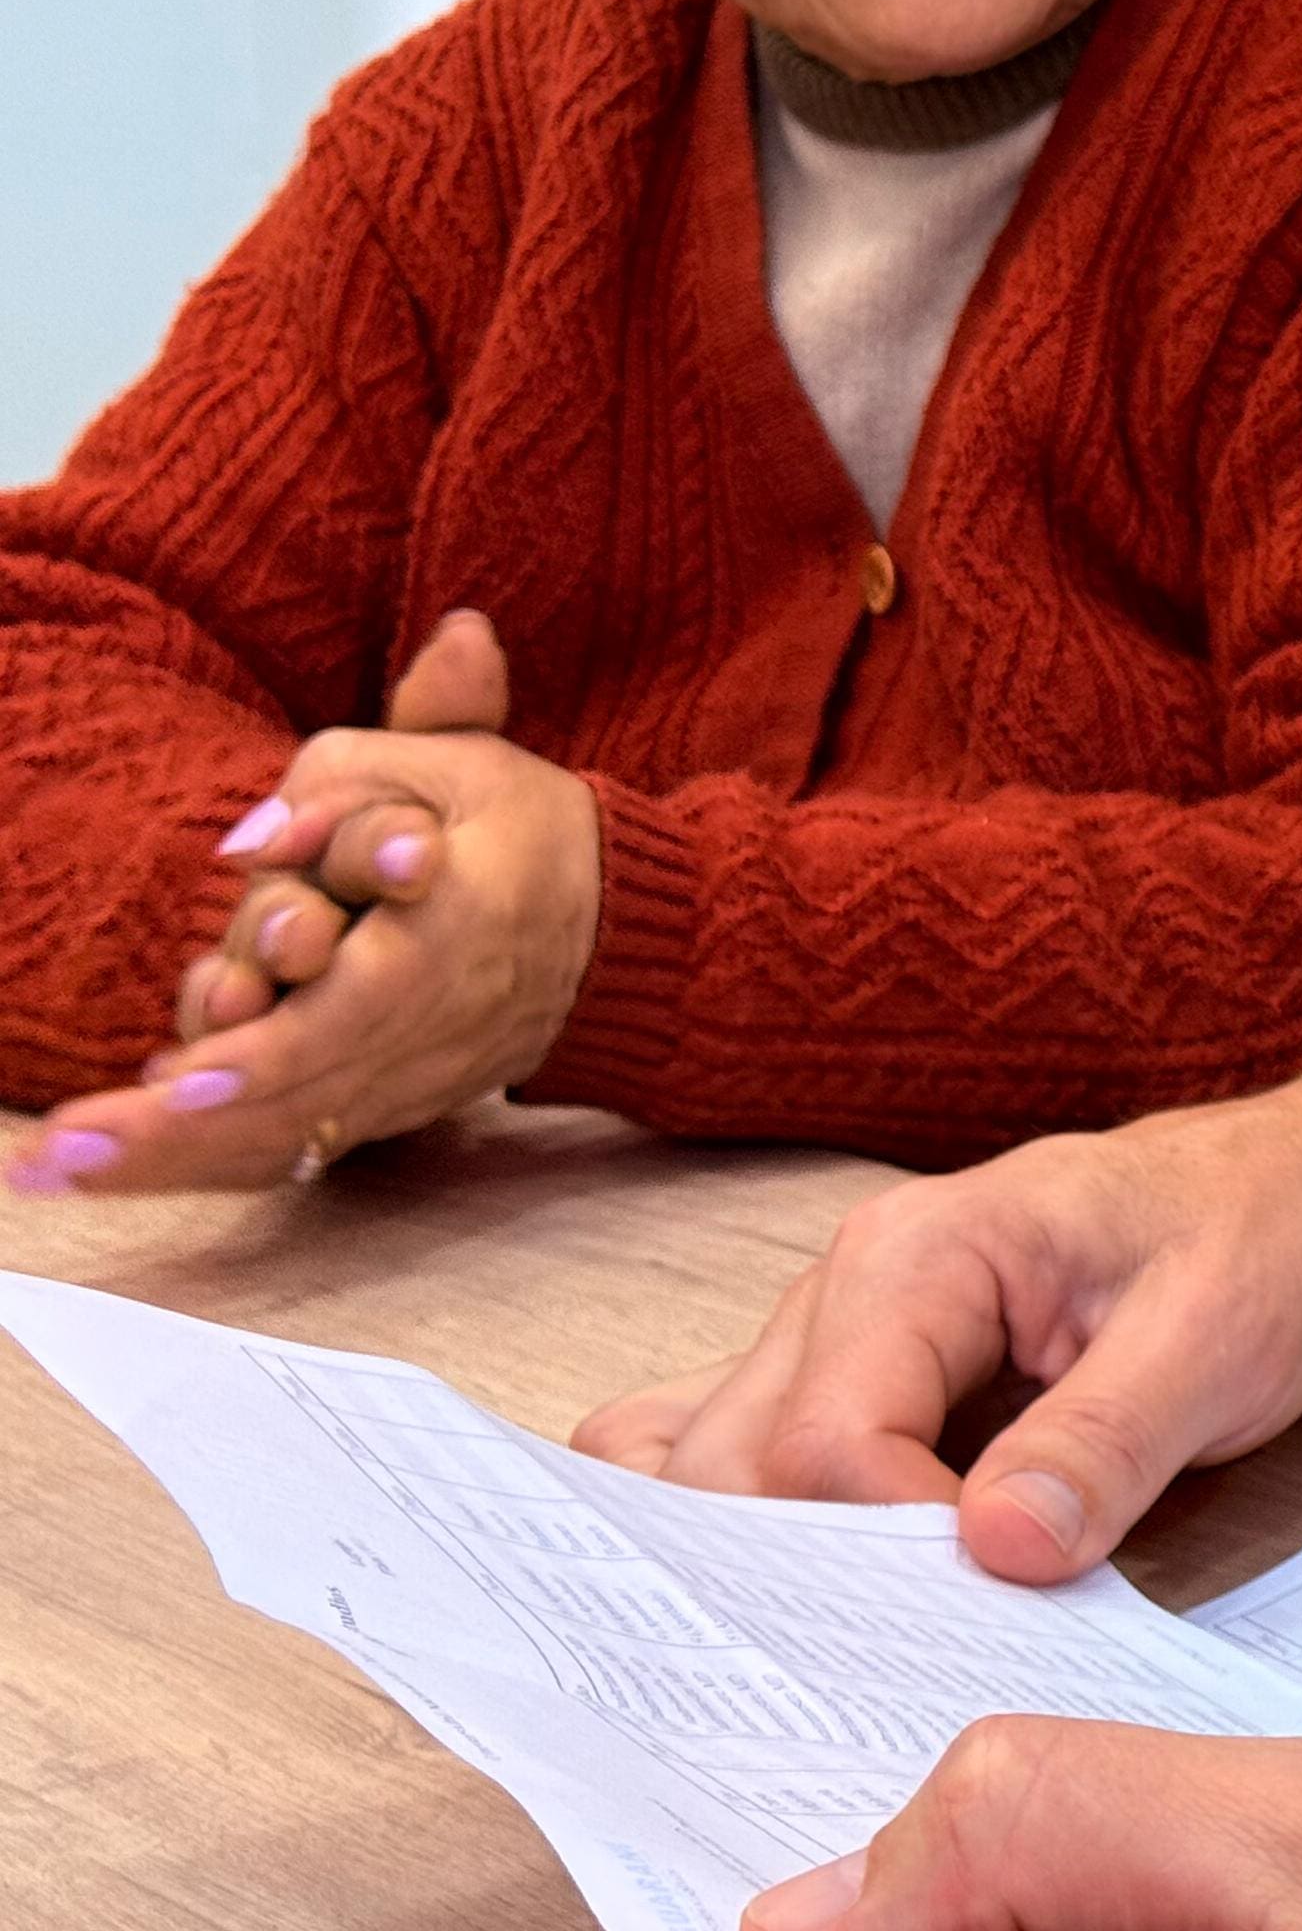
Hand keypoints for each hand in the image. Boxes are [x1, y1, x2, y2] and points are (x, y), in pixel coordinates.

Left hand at [3, 612, 601, 1194]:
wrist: (615, 928)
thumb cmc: (520, 830)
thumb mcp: (458, 762)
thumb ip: (350, 779)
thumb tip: (257, 836)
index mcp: (457, 928)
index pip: (360, 1004)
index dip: (270, 1051)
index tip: (184, 1078)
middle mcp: (429, 1026)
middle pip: (295, 1094)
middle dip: (174, 1128)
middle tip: (63, 1148)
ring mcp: (408, 1081)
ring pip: (282, 1137)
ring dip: (165, 1160)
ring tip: (55, 1167)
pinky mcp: (386, 1107)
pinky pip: (288, 1150)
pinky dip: (203, 1163)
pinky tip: (116, 1167)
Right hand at [577, 1073, 1301, 1583]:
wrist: (1282, 1191)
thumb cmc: (1252, 1242)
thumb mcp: (1216, 1339)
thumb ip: (1107, 1442)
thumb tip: (999, 1550)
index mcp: (919, 1256)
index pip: (828, 1443)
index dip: (892, 1551)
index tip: (991, 1607)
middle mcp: (843, 1289)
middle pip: (737, 1469)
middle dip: (800, 1578)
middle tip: (914, 1653)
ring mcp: (833, 1337)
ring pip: (715, 1475)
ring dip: (769, 1570)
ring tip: (867, 1644)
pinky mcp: (852, 1384)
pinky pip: (744, 1461)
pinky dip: (757, 1537)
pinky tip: (821, 1602)